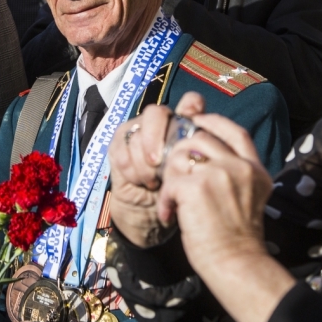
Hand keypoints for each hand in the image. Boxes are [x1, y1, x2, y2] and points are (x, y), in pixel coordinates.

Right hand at [109, 93, 204, 247]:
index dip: (191, 107)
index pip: (190, 102)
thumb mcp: (194, 181)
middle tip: (158, 163)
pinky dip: (131, 168)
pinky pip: (121, 147)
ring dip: (143, 162)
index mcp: (184, 129)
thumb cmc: (177, 198)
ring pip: (136, 132)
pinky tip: (139, 182)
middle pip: (156, 112)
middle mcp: (160, 127)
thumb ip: (198, 159)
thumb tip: (202, 142)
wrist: (149, 219)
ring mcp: (137, 135)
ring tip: (153, 182)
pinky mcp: (119, 147)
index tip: (192, 123)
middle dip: (156, 136)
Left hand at [156, 112, 294, 321]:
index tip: (197, 121)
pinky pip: (169, 184)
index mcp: (254, 169)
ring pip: (179, 157)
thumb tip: (198, 154)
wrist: (237, 265)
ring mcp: (219, 174)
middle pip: (200, 140)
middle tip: (174, 179)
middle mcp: (239, 167)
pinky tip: (170, 216)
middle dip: (180, 156)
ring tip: (174, 203)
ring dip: (170, 179)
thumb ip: (233, 174)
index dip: (213, 122)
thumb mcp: (247, 197)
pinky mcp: (196, 186)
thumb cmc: (236, 240)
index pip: (235, 132)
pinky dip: (165, 201)